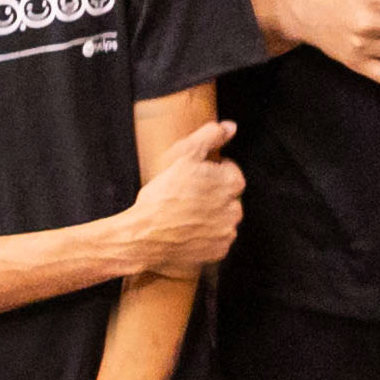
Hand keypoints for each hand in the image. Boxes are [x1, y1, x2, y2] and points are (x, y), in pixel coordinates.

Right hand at [109, 115, 246, 276]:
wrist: (144, 236)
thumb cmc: (162, 196)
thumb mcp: (183, 156)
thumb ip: (209, 137)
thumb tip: (229, 127)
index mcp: (232, 185)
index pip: (231, 172)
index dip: (211, 172)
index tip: (194, 177)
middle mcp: (235, 210)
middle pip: (228, 197)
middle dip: (212, 195)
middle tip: (187, 196)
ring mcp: (227, 233)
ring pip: (223, 219)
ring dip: (209, 215)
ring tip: (184, 214)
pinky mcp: (218, 252)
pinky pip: (217, 240)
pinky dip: (206, 236)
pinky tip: (187, 231)